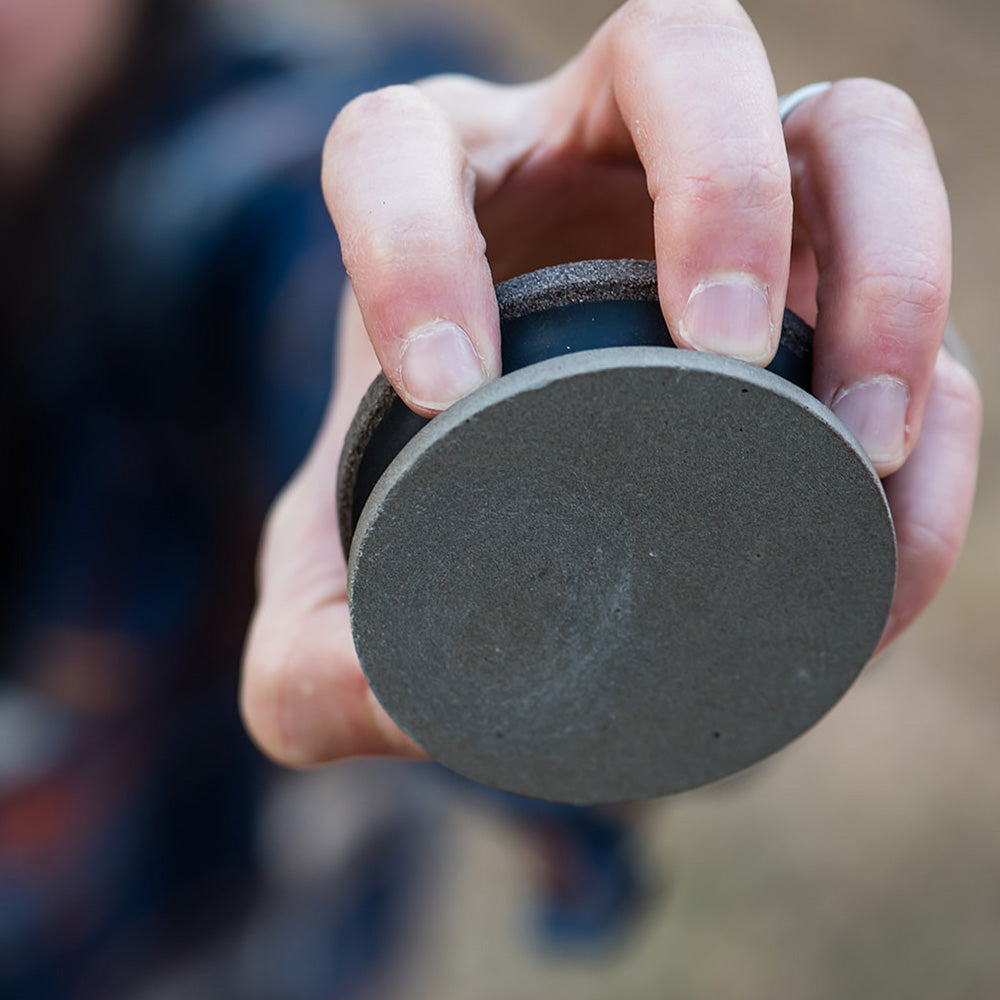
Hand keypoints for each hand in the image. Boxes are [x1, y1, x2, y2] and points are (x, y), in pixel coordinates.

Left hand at [240, 0, 980, 766]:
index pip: (402, 154)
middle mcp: (587, 161)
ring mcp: (726, 204)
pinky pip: (909, 286)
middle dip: (719, 185)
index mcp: (439, 192)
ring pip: (850, 135)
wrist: (527, 521)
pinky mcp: (820, 279)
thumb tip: (392, 699)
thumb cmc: (416, 518)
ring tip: (865, 440)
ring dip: (887, 263)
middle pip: (681, 52)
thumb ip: (320, 658)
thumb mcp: (341, 586)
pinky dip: (938, 392)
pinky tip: (895, 511)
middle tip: (720, 356)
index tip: (452, 394)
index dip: (416, 244)